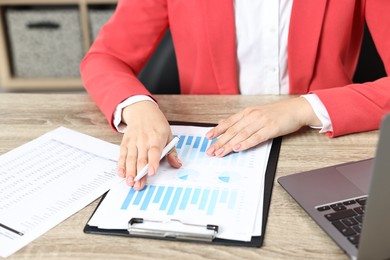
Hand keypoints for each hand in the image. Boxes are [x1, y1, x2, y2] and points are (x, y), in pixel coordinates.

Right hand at [118, 101, 181, 189]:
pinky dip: (121, 165)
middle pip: (141, 158)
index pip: (155, 151)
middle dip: (139, 173)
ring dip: (130, 172)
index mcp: (157, 137)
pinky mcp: (125, 143)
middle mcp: (144, 140)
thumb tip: (177, 164)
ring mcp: (133, 141)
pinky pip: (122, 155)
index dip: (153, 162)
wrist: (141, 111)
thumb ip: (172, 152)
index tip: (152, 172)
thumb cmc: (157, 125)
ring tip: (130, 183)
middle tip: (138, 185)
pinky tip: (122, 173)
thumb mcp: (168, 135)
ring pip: (131, 159)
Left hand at [205, 97, 321, 156]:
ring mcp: (262, 121)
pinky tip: (238, 148)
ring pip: (242, 134)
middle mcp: (252, 116)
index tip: (207, 137)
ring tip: (220, 153)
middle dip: (220, 141)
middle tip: (211, 151)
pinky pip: (256, 137)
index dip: (217, 130)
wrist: (297, 109)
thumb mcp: (256, 113)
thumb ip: (240, 119)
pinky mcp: (271, 128)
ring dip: (230, 145)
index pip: (229, 122)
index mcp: (248, 112)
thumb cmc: (277, 113)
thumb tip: (223, 122)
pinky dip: (246, 143)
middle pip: (233, 130)